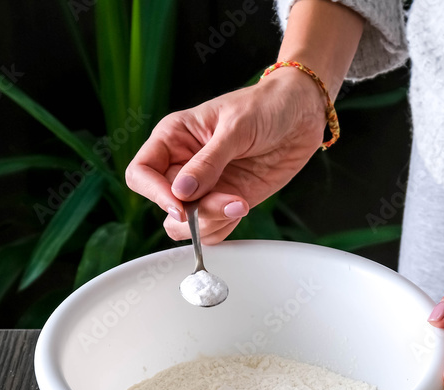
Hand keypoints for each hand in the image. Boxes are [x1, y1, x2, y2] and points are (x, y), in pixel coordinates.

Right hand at [125, 68, 326, 243]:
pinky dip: (225, 227)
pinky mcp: (227, 201)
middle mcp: (184, 165)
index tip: (181, 204)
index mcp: (173, 138)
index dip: (155, 193)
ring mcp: (206, 187)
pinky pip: (213, 229)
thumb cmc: (265, 106)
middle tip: (226, 201)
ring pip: (186, 224)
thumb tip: (181, 191)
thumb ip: (208, 161)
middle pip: (166, 205)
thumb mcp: (235, 128)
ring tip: (240, 203)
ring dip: (211, 222)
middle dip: (194, 212)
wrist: (302, 114)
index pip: (141, 173)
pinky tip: (242, 207)